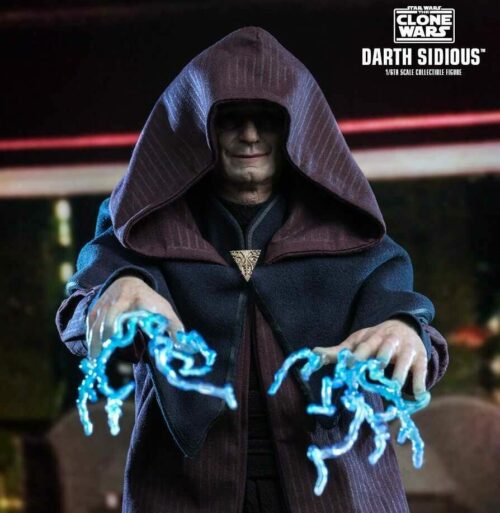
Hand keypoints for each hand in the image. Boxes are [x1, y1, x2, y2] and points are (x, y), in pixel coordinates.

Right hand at [86, 276, 183, 357]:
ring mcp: (102, 305)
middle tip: (104, 359)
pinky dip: (91, 341)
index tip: (116, 345)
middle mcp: (115, 301)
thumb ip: (175, 329)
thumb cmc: (150, 301)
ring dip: (95, 344)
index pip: (122, 314)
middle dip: (104, 341)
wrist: (129, 282)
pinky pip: (90, 328)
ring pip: (95, 326)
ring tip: (98, 362)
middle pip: (105, 322)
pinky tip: (95, 356)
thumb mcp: (165, 311)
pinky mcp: (94, 312)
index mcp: (133, 299)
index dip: (117, 330)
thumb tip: (185, 349)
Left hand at [312, 319, 427, 398]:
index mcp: (372, 339)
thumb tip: (313, 354)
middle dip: (379, 364)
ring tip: (393, 390)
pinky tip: (417, 398)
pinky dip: (419, 387)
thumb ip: (337, 351)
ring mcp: (406, 351)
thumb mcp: (356, 342)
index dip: (356, 358)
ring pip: (402, 366)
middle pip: (383, 353)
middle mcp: (390, 343)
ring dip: (397, 379)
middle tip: (373, 376)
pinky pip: (421, 374)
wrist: (404, 326)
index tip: (349, 368)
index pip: (363, 349)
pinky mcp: (421, 360)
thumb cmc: (374, 339)